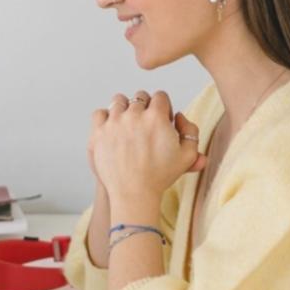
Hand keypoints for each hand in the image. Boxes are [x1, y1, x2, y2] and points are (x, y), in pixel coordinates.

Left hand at [89, 90, 203, 208]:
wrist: (133, 193)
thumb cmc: (160, 176)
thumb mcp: (187, 156)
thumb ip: (191, 131)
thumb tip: (179, 116)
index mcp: (156, 117)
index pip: (160, 96)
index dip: (164, 108)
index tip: (162, 120)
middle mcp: (134, 115)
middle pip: (140, 97)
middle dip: (145, 108)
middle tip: (146, 125)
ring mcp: (114, 122)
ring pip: (119, 101)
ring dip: (125, 109)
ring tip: (129, 125)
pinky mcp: (98, 132)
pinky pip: (100, 113)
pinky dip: (105, 118)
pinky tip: (113, 129)